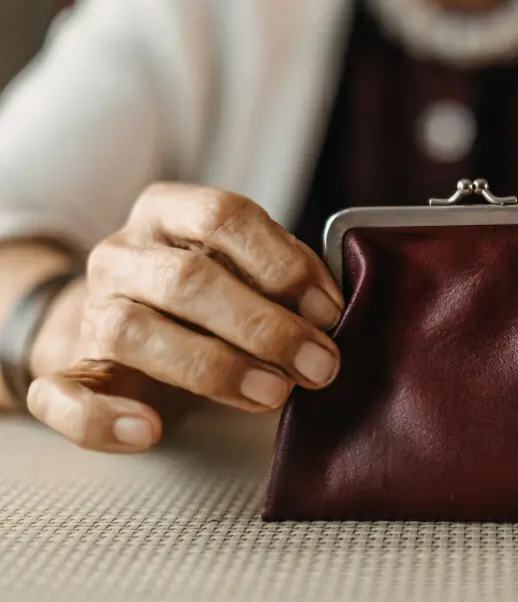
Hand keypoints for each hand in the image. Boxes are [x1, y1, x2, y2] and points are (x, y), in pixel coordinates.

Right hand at [27, 183, 343, 451]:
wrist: (128, 330)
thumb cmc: (210, 297)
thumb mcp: (249, 269)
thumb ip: (285, 278)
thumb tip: (330, 313)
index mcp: (169, 211)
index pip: (223, 216)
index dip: (283, 265)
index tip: (330, 312)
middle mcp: (123, 253)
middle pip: (187, 279)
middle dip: (265, 326)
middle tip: (320, 364)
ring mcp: (92, 310)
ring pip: (133, 331)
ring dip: (213, 367)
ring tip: (274, 394)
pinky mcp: (70, 370)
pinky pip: (62, 396)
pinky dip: (101, 420)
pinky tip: (149, 431)